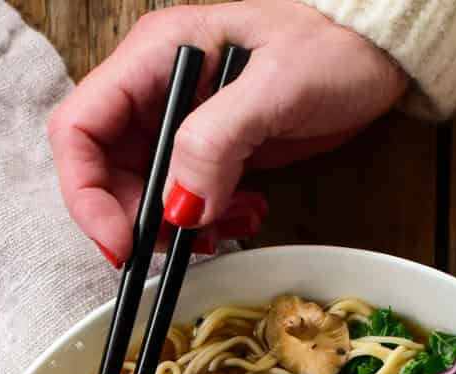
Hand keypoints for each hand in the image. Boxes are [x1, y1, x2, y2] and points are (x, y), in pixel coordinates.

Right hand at [50, 0, 407, 262]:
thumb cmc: (333, 46)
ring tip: (230, 227)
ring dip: (179, 228)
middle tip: (185, 245)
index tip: (122, 242)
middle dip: (138, 220)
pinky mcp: (212, 151)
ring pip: (146, 194)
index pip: (79, 129)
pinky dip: (208, 223)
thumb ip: (217, 142)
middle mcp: (156, 89)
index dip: (87, 194)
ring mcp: (182, 121)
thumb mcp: (276, 88)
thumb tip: (178, 206)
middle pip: (106, 172)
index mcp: (153, 56)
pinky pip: (186, 200)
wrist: (376, 54)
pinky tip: (246, 216)